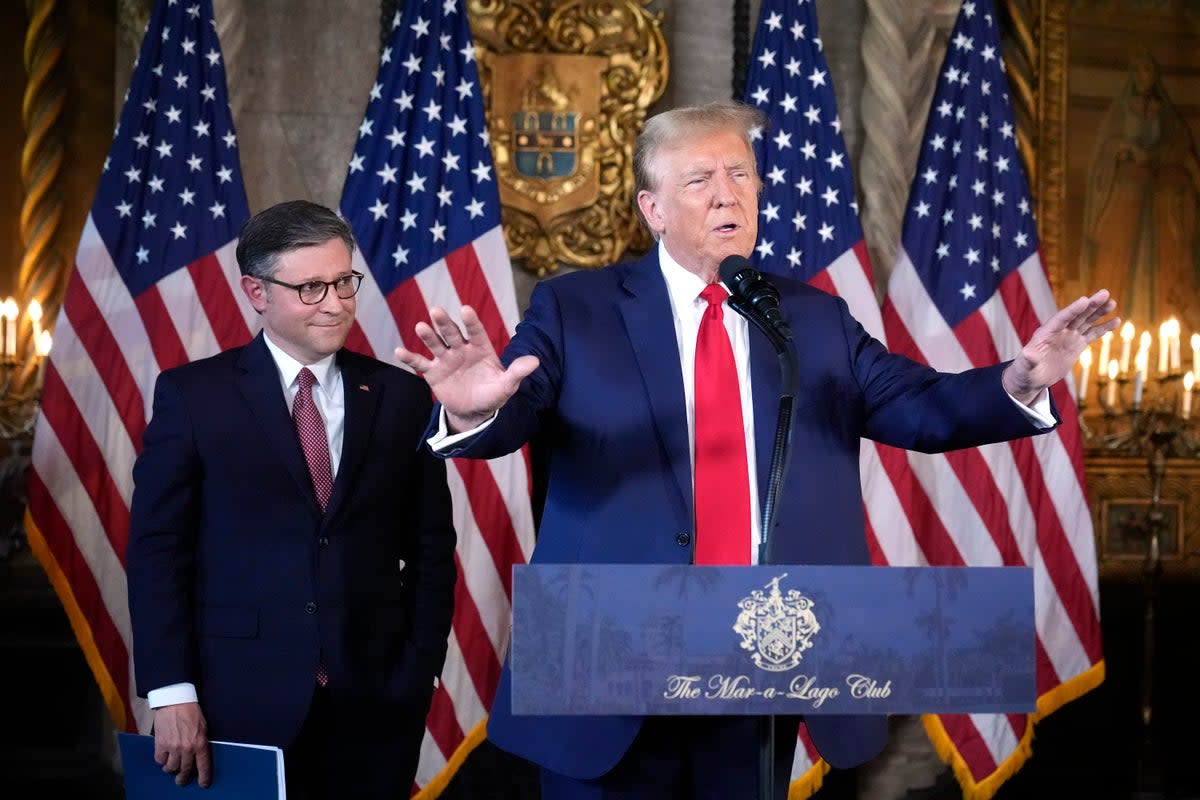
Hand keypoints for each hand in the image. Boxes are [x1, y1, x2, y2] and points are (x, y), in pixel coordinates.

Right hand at [152, 702, 210, 787]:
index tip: (203, 784)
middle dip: (183, 778)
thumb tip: (199, 753)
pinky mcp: (160, 744)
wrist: (175, 701)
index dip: (203, 777)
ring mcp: (173, 747)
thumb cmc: (191, 711)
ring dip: (171, 768)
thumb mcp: (203, 726)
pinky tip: (163, 756)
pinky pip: (159, 760)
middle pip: (185, 770)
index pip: (203, 765)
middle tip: (181, 780)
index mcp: (200, 743)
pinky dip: (161, 760)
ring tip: (171, 766)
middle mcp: (187, 748)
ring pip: (171, 768)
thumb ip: (201, 741)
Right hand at [395, 305, 538, 431]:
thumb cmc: (493, 394)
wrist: (474, 411)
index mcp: (481, 348)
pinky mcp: (433, 372)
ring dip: (428, 336)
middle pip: (452, 333)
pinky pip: (420, 363)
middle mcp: (462, 349)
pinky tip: (398, 351)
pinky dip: (410, 358)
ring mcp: (446, 359)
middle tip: (436, 311)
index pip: (476, 332)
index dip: (471, 321)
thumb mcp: (507, 385)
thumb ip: (518, 372)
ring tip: (420, 327)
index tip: (465, 310)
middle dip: (445, 323)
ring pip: (436, 344)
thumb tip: (535, 361)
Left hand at [1002, 289, 1119, 404]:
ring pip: (1086, 321)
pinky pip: (1092, 334)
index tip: (1085, 299)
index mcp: (1046, 333)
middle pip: (1077, 315)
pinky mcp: (1077, 344)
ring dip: (1099, 312)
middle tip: (1105, 293)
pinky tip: (1116, 321)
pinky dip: (1103, 328)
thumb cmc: (1024, 371)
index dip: (1073, 310)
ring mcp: (1069, 336)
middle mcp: (1059, 331)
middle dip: (1090, 305)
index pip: (1061, 318)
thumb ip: (1028, 359)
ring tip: (1113, 302)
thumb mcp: (1025, 367)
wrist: (1032, 378)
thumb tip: (1028, 353)